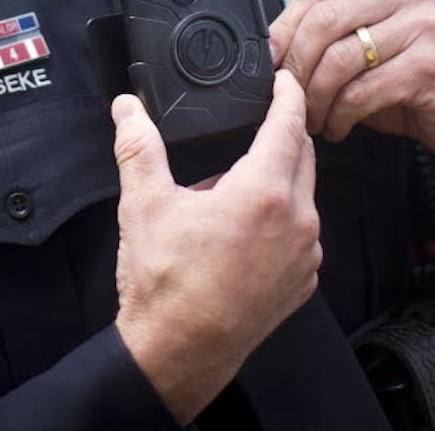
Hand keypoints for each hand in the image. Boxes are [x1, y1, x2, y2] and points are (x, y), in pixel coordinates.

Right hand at [113, 71, 320, 423]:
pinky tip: (245, 229)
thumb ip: (138, 146)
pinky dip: (283, 219)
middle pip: (303, 156)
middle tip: (258, 122)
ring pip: (305, 196)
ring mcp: (304, 255)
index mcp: (263, 193)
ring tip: (233, 186)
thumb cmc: (166, 287)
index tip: (284, 80)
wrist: (179, 354)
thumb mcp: (144, 204)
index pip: (289, 124)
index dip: (288, 94)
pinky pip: (303, 234)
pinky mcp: (303, 282)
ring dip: (280, 179)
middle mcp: (297, 222)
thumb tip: (129, 110)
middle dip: (284, 133)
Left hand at [269, 0, 434, 212]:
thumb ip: (330, 33)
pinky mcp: (429, 66)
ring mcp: (424, 24)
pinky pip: (361, 92)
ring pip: (338, 59)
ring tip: (314, 119)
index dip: (283, 30)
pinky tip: (338, 128)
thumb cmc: (414, 79)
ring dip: (315, 98)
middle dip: (296, 67)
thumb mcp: (369, 44)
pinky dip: (339, 116)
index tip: (269, 64)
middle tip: (288, 99)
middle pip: (322, 21)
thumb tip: (270, 47)